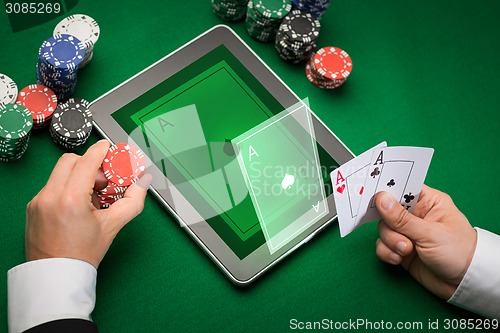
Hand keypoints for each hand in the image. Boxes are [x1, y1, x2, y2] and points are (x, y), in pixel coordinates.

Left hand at [25, 140, 151, 267]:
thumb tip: (143, 181)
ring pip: (60, 173)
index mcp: (70, 199)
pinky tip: (78, 207)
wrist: (57, 277)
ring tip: (91, 198)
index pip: (86, 161)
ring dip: (78, 176)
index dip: (100, 151)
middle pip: (70, 161)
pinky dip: (67, 188)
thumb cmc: (82, 255)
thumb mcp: (113, 225)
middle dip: (89, 164)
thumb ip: (133, 200)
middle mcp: (50, 196)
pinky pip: (52, 186)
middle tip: (103, 181)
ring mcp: (38, 201)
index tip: (108, 148)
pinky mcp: (32, 207)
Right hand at [375, 185, 476, 298]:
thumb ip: (402, 218)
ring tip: (406, 251)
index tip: (375, 197)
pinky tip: (399, 259)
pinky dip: (387, 252)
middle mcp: (415, 215)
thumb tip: (381, 198)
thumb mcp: (430, 233)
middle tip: (404, 237)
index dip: (388, 191)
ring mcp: (407, 232)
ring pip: (383, 229)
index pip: (403, 188)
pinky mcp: (400, 249)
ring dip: (391, 241)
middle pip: (387, 211)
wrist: (463, 283)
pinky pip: (383, 245)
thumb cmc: (458, 252)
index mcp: (428, 202)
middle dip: (391, 226)